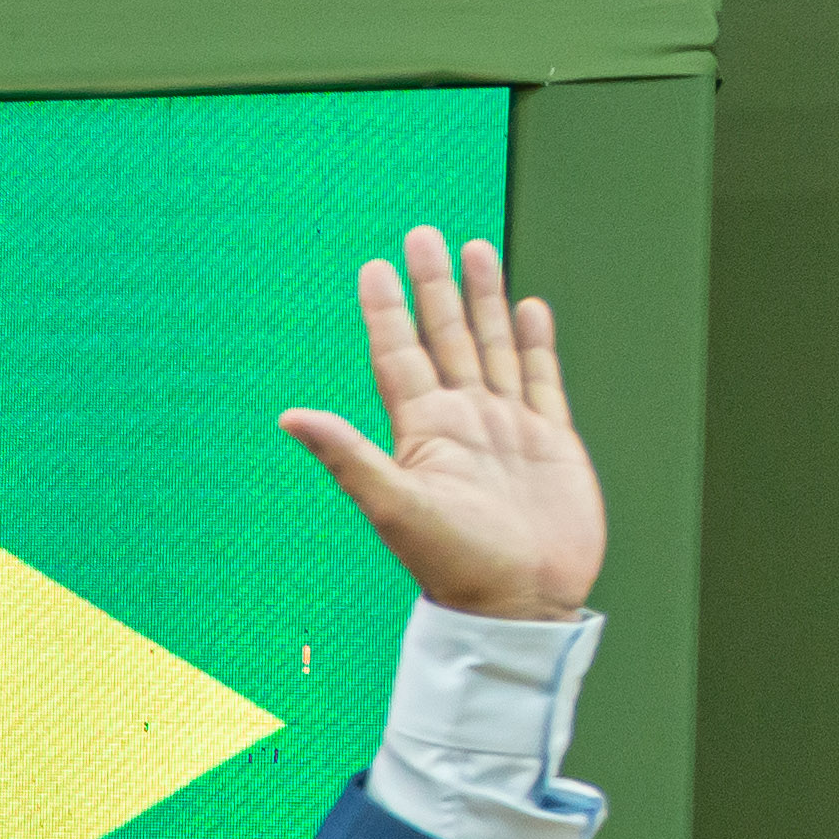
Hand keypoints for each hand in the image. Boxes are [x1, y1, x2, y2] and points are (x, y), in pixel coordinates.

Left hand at [279, 230, 603, 623]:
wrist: (521, 605)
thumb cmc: (455, 566)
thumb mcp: (394, 505)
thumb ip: (346, 455)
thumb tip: (287, 414)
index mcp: (423, 431)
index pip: (400, 354)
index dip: (388, 309)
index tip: (375, 265)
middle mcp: (462, 421)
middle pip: (446, 336)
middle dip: (435, 285)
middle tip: (423, 233)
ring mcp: (506, 429)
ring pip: (493, 347)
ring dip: (484, 301)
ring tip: (476, 251)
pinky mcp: (550, 443)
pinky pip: (541, 380)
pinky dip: (534, 344)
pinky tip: (529, 310)